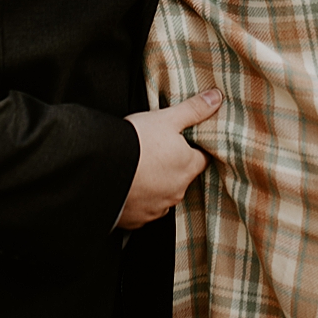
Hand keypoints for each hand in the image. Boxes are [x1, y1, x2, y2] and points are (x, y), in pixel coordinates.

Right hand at [117, 90, 219, 229]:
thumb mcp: (165, 118)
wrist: (100, 170)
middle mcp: (177, 190)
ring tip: (138, 169)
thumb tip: (216, 97)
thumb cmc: (135, 141)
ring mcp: (158, 207)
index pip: (201, 158)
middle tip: (153, 152)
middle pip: (181, 177)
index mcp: (188, 166)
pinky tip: (126, 186)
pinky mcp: (138, 219)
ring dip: (155, 185)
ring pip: (162, 194)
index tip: (178, 142)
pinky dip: (138, 199)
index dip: (191, 148)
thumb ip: (193, 109)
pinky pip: (143, 209)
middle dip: (171, 167)